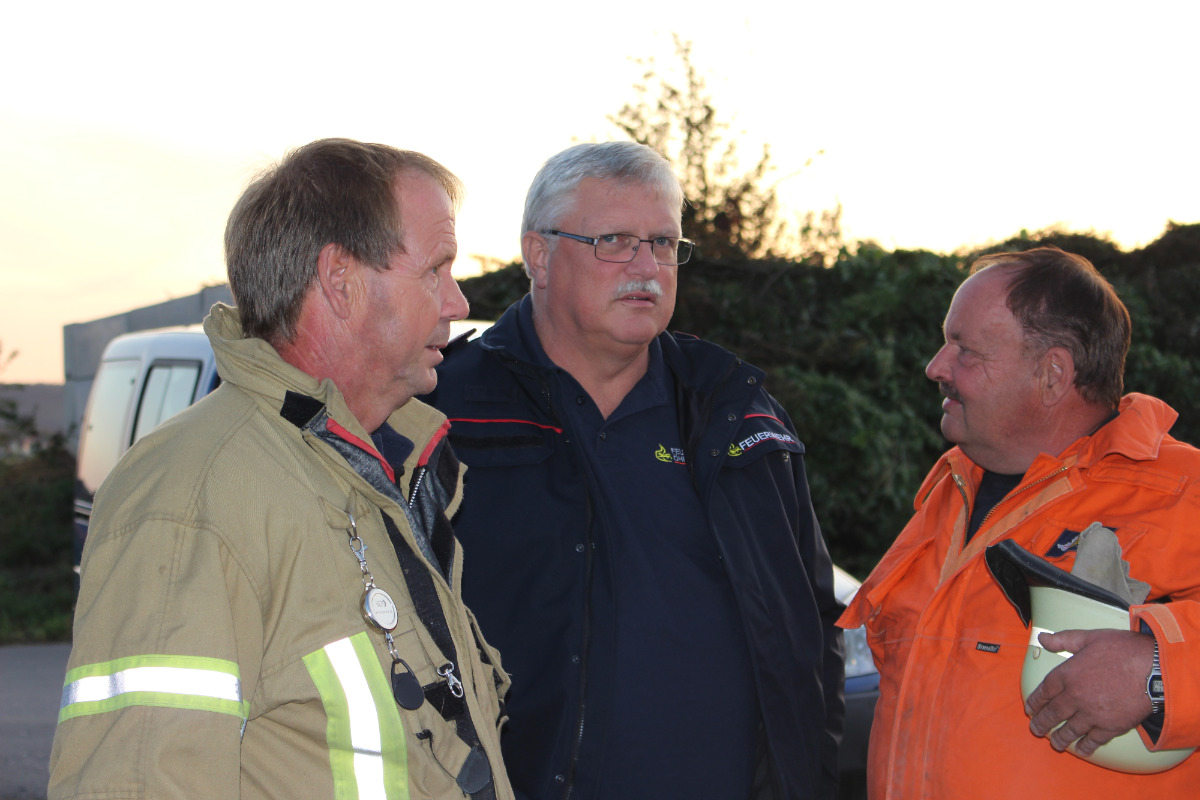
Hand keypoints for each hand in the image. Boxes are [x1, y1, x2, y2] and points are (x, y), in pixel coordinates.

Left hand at [1024, 629, 1154, 756]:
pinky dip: (1086, 746)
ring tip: (1054, 743)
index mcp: (1067, 674)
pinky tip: (1081, 749)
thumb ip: (1064, 639)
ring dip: (1060, 738)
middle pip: (1053, 713)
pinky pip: (1093, 740)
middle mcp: (1076, 696)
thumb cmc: (1124, 650)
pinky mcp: (1111, 726)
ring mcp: (1092, 714)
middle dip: (1042, 723)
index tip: (1030, 709)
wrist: (1154, 670)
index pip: (1044, 691)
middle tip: (1035, 729)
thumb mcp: (1090, 637)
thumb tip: (1043, 639)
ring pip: (1070, 729)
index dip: (1035, 701)